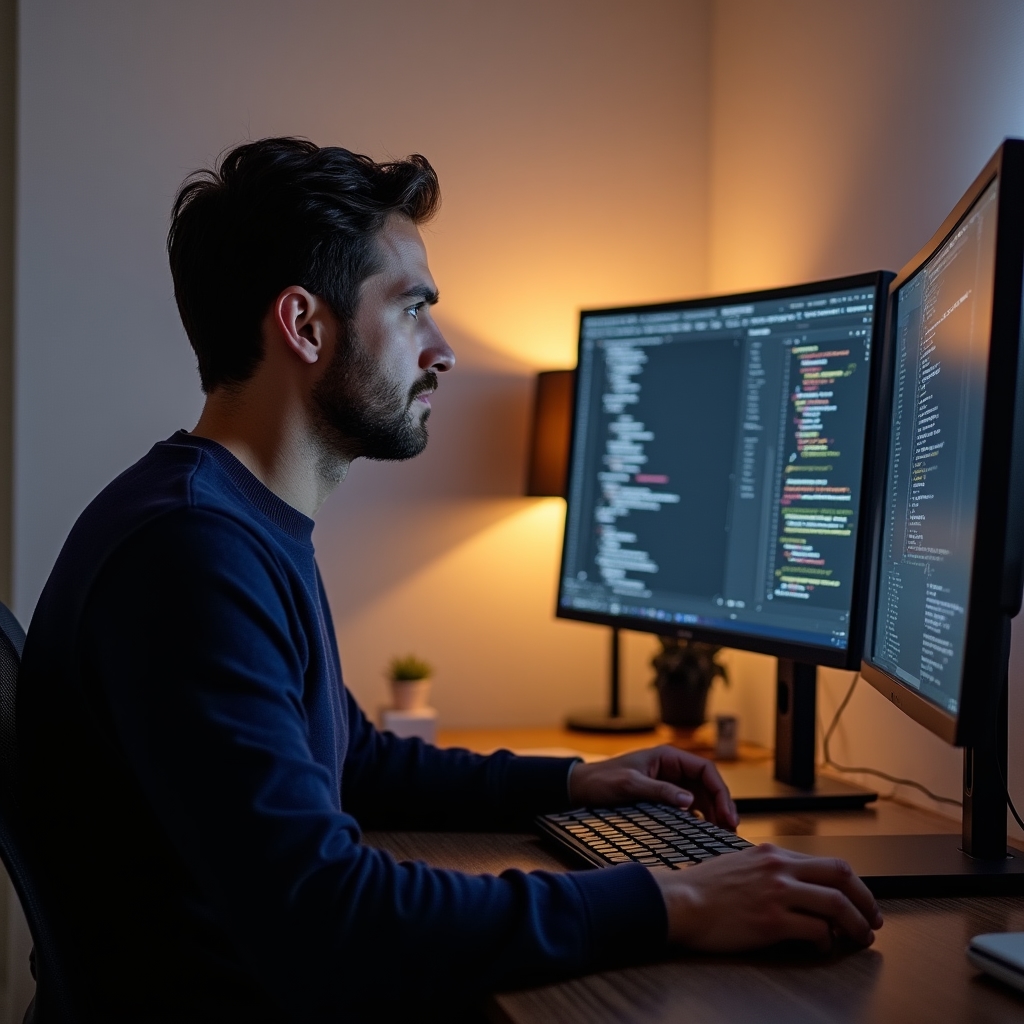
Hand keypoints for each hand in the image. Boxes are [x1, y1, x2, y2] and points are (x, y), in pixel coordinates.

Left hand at [568, 745, 737, 828]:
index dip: (720, 791)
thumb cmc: (602, 780)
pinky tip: (703, 830)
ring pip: (701, 796)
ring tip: (722, 832)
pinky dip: (699, 817)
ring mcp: (668, 782)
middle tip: (730, 828)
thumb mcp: (630, 784)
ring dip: (713, 812)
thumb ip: (660, 791)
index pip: (706, 770)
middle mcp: (672, 767)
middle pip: (707, 784)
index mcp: (668, 756)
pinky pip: (688, 805)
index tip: (727, 813)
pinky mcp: (661, 796)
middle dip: (721, 804)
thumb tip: (690, 802)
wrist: (580, 787)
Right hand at [655, 844, 882, 951]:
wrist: (680, 902)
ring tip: (860, 937)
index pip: (828, 863)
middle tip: (873, 919)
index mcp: (772, 854)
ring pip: (837, 905)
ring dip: (856, 924)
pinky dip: (827, 942)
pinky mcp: (772, 921)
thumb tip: (795, 886)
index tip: (860, 900)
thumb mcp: (740, 864)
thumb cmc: (703, 888)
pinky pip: (816, 932)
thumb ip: (769, 870)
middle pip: (842, 876)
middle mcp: (779, 869)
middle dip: (866, 900)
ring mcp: (777, 894)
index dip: (854, 884)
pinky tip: (823, 948)